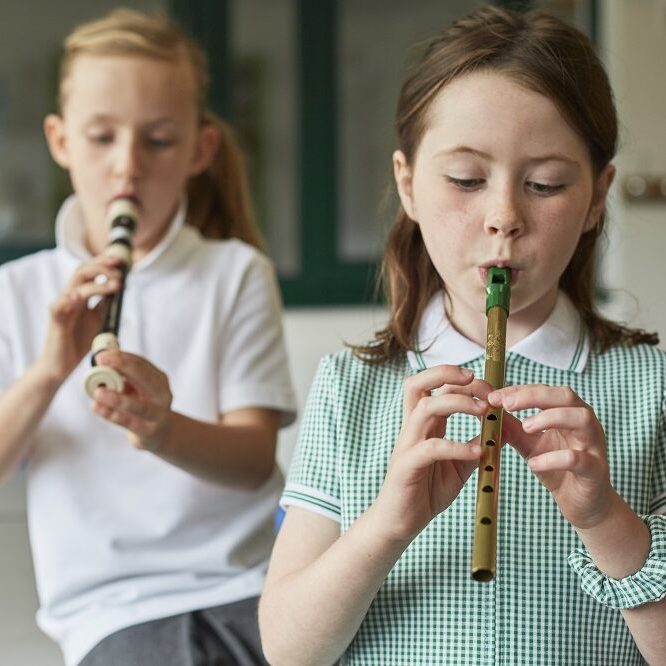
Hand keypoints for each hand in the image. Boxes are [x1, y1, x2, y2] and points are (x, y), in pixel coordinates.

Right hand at [41, 256, 123, 381]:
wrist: (62, 364)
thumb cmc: (80, 341)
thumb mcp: (99, 319)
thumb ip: (106, 304)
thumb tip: (121, 287)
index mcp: (81, 295)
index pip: (91, 271)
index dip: (105, 262)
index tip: (122, 261)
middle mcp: (70, 297)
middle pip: (82, 271)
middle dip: (102, 266)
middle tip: (120, 268)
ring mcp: (62, 308)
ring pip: (74, 286)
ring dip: (96, 283)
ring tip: (114, 285)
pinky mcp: (56, 321)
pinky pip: (58, 306)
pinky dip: (67, 299)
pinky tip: (77, 296)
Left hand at [90, 350, 172, 451]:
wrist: (159, 433)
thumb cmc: (144, 405)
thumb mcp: (137, 388)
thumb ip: (123, 378)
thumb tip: (101, 363)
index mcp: (159, 380)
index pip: (142, 364)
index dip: (123, 357)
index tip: (103, 354)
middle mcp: (162, 395)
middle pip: (146, 379)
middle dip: (123, 367)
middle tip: (101, 362)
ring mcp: (157, 414)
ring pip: (139, 406)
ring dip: (117, 399)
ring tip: (98, 392)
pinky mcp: (148, 431)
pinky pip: (128, 422)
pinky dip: (111, 415)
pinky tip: (97, 408)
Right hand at [373, 365, 489, 543]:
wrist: (400, 523)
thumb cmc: (426, 491)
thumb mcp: (459, 466)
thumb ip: (475, 446)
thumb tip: (502, 430)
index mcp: (424, 424)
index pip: (435, 385)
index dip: (461, 379)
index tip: (490, 389)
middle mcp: (412, 428)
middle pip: (418, 382)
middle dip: (447, 373)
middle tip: (478, 383)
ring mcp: (408, 445)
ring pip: (426, 407)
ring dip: (457, 403)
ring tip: (483, 412)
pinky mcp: (406, 466)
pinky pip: (430, 448)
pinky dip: (456, 446)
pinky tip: (477, 454)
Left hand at [488, 385, 612, 528]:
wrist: (583, 503)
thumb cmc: (558, 468)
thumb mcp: (529, 443)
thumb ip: (512, 426)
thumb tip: (487, 408)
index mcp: (569, 411)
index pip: (545, 390)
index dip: (519, 390)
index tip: (494, 396)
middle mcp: (585, 422)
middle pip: (566, 396)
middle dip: (534, 396)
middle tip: (507, 404)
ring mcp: (594, 445)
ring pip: (580, 418)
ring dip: (550, 418)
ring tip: (525, 427)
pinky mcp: (595, 470)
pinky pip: (577, 458)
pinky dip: (553, 459)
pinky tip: (533, 464)